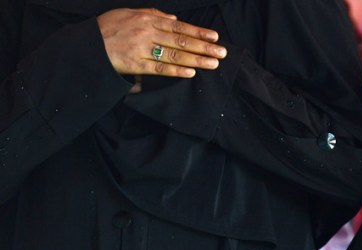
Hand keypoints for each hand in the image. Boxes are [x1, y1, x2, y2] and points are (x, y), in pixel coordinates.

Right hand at [97, 8, 226, 78]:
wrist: (88, 45)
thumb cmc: (109, 27)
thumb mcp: (129, 14)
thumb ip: (153, 15)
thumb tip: (175, 19)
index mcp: (147, 20)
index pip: (178, 26)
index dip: (198, 31)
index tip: (214, 36)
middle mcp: (147, 33)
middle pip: (181, 40)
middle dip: (204, 46)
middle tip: (222, 52)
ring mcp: (142, 50)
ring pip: (174, 54)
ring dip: (196, 59)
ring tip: (213, 63)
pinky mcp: (136, 65)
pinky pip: (160, 69)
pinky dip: (176, 70)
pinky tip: (191, 72)